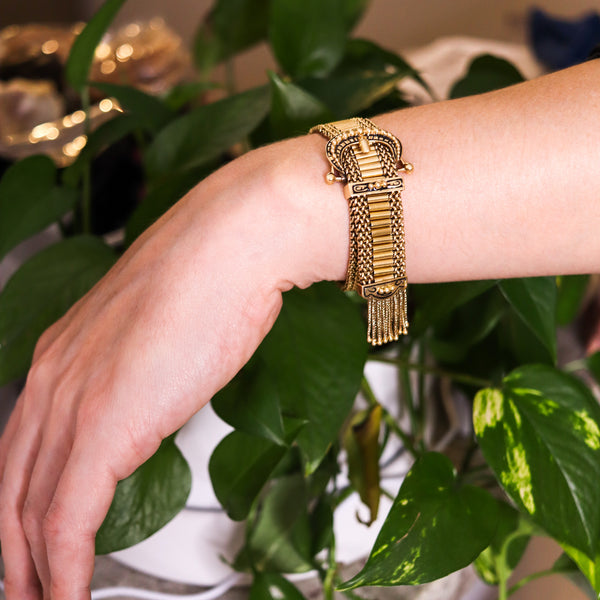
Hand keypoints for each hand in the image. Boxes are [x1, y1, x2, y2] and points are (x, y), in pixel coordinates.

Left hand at [0, 136, 347, 599]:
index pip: (23, 449)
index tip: (33, 541)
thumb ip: (143, 369)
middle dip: (13, 550)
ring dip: (35, 569)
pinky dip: (65, 570)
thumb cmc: (211, 278)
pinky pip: (67, 520)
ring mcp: (75, 401)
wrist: (232, 245)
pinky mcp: (105, 426)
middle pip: (11, 486)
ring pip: (28, 509)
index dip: (21, 505)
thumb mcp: (161, 328)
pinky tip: (71, 595)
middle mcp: (54, 378)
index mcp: (65, 355)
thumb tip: (156, 393)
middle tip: (27, 589)